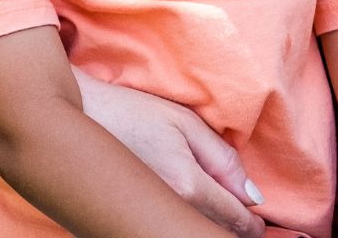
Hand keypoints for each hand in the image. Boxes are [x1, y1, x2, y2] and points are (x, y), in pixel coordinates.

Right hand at [74, 73, 265, 237]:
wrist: (76, 118)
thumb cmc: (131, 113)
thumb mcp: (185, 122)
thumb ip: (223, 158)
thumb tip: (252, 195)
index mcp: (188, 184)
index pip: (236, 218)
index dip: (254, 224)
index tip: (261, 222)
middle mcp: (169, 209)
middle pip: (215, 232)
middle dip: (233, 229)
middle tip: (243, 220)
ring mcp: (147, 218)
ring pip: (191, 233)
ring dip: (207, 227)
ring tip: (216, 214)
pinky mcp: (126, 223)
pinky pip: (166, 230)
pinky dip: (180, 225)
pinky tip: (181, 212)